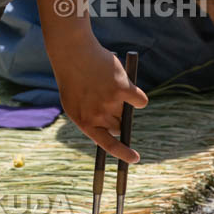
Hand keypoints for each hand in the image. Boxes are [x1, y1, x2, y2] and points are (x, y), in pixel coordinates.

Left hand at [54, 36, 148, 163]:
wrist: (73, 54)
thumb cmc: (73, 80)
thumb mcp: (75, 105)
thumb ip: (91, 119)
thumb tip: (112, 132)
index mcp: (84, 122)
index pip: (107, 145)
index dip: (123, 153)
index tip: (135, 159)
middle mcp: (97, 116)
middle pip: (118, 127)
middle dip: (117, 119)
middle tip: (108, 103)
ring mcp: (110, 103)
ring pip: (127, 112)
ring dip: (124, 103)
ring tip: (108, 87)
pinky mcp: (123, 89)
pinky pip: (140, 101)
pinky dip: (137, 96)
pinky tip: (125, 84)